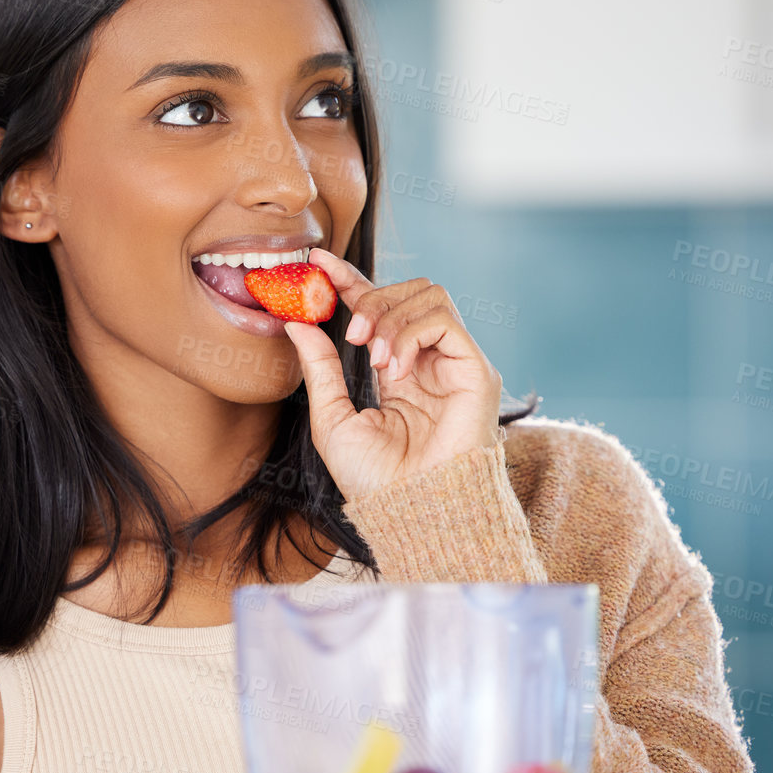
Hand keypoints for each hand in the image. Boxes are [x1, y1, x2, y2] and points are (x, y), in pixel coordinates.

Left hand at [283, 248, 502, 501]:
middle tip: (350, 335)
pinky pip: (444, 320)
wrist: (410, 511)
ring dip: (391, 316)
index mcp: (398, 371)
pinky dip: (410, 333)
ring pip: (430, 295)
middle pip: (409, 291)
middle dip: (372, 300)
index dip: (351, 280)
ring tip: (372, 356)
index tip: (317, 262)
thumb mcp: (333, 419)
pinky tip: (394, 368)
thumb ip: (321, 369)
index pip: (380, 308)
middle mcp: (430, 361)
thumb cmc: (376, 481)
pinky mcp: (476, 370)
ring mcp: (455, 364)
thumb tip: (296, 323)